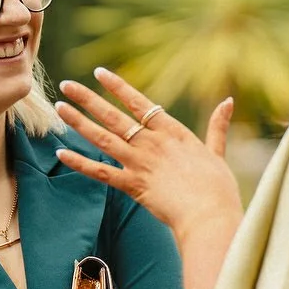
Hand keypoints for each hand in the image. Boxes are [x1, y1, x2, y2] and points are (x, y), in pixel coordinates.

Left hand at [55, 69, 242, 241]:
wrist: (210, 215)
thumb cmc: (218, 188)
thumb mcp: (217, 152)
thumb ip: (218, 126)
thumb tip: (228, 101)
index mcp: (172, 131)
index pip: (139, 102)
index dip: (118, 87)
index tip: (99, 73)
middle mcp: (151, 142)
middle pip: (114, 116)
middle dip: (88, 98)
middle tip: (67, 85)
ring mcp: (140, 163)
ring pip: (103, 138)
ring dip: (79, 122)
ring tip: (60, 108)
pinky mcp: (132, 185)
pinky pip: (100, 172)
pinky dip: (80, 162)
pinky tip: (61, 152)